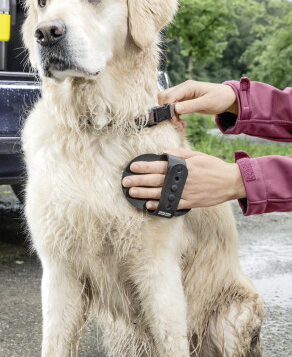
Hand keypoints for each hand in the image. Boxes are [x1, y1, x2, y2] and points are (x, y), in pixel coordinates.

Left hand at [121, 147, 245, 209]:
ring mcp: (185, 192)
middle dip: (138, 181)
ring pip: (160, 193)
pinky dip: (159, 205)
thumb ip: (179, 152)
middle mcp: (181, 179)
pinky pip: (171, 205)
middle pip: (155, 180)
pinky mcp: (189, 203)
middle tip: (125, 182)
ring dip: (144, 193)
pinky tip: (148, 205)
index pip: (158, 165)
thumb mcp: (196, 155)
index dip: (144, 166)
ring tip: (131, 193)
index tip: (132, 167)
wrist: (230, 182)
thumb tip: (162, 151)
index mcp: (182, 166)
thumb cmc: (212, 166)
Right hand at [158, 80, 237, 116]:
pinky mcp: (184, 101)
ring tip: (180, 125)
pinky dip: (175, 117)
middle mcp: (182, 89)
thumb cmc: (220, 98)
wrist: (228, 98)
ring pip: (167, 104)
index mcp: (187, 87)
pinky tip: (182, 123)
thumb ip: (190, 106)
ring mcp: (183, 95)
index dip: (168, 108)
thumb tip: (175, 109)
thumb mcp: (207, 103)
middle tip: (176, 123)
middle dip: (167, 112)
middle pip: (164, 98)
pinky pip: (173, 108)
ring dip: (171, 116)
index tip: (174, 120)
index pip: (169, 96)